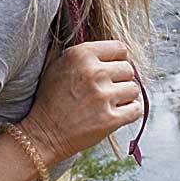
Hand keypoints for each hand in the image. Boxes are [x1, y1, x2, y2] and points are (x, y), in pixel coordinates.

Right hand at [18, 40, 141, 165]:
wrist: (43, 133)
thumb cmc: (51, 99)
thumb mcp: (56, 65)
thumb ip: (80, 53)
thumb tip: (105, 47)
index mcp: (81, 54)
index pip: (120, 48)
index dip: (118, 60)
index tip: (111, 70)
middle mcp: (94, 72)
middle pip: (129, 69)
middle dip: (120, 80)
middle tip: (106, 90)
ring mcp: (103, 96)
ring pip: (134, 89)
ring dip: (125, 97)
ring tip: (107, 103)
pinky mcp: (111, 119)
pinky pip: (136, 109)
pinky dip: (128, 113)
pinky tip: (113, 114)